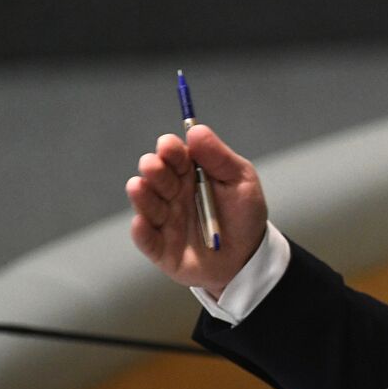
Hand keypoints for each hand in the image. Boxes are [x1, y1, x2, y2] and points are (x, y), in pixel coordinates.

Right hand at [126, 124, 268, 296]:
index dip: (169, 149)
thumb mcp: (241, 181)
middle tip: (155, 166)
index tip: (168, 146)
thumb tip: (195, 130)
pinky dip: (141, 231)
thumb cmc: (244, 215)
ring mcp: (164, 220)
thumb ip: (219, 157)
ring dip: (142, 196)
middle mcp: (172, 193)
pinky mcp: (160, 248)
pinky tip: (141, 222)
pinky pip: (146, 239)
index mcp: (190, 173)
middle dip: (153, 169)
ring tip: (139, 187)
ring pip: (146, 204)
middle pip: (156, 176)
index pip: (173, 155)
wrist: (248, 259)